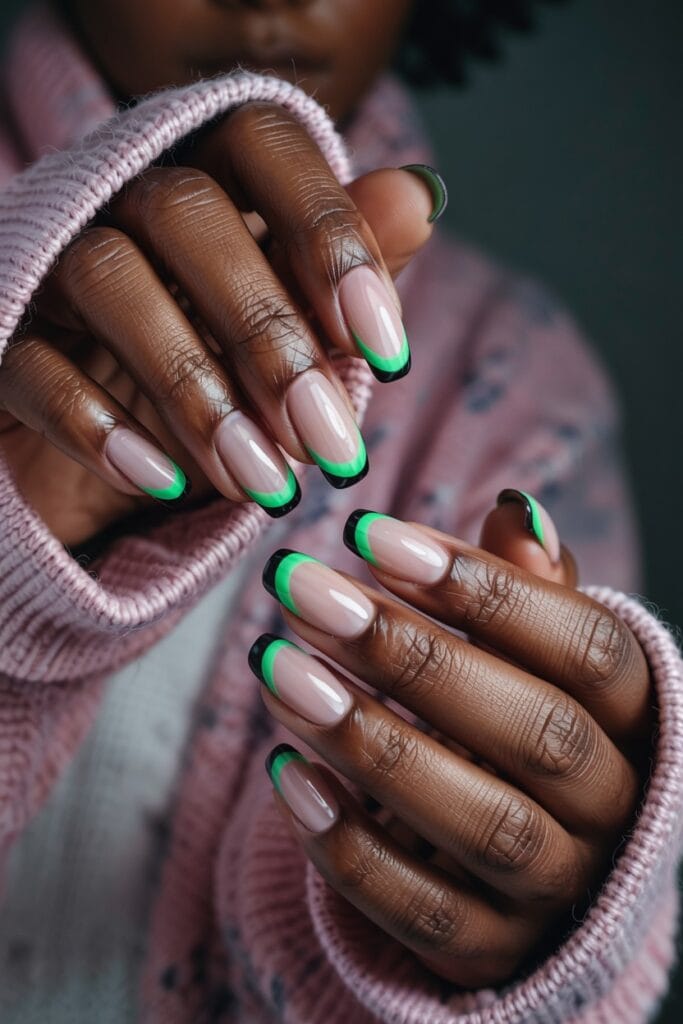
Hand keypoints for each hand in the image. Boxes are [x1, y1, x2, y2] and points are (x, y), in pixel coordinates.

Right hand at [0, 103, 437, 544]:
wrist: (108, 452)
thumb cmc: (219, 374)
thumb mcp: (294, 328)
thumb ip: (344, 266)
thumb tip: (421, 195)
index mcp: (209, 179)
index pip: (264, 143)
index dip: (330, 235)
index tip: (386, 350)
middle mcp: (124, 199)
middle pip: (190, 211)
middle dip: (272, 335)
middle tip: (331, 444)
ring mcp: (52, 264)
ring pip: (110, 278)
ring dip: (197, 389)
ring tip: (261, 484)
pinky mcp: (4, 340)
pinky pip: (32, 362)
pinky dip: (99, 425)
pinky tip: (164, 483)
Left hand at [251, 492, 650, 987]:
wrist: (523, 863)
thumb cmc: (515, 724)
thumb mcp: (533, 656)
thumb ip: (525, 590)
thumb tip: (516, 511)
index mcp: (631, 716)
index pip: (584, 647)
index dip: (484, 588)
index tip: (367, 535)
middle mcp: (610, 804)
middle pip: (534, 731)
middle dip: (411, 654)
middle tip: (300, 589)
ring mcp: (556, 886)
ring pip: (482, 822)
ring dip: (370, 741)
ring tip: (275, 667)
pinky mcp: (490, 949)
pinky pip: (425, 910)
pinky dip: (351, 846)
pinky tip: (286, 773)